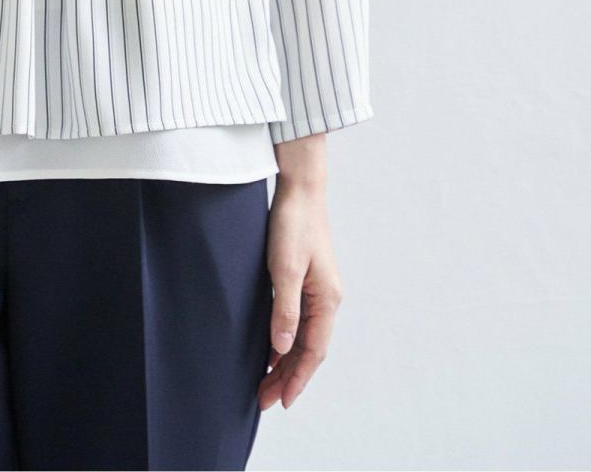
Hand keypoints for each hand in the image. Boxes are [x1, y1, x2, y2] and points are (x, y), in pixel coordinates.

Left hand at [258, 176, 343, 410]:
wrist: (300, 189)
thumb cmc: (293, 224)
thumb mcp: (284, 268)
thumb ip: (284, 309)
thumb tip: (283, 349)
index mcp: (327, 300)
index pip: (313, 351)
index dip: (296, 379)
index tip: (280, 401)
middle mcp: (327, 300)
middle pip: (309, 349)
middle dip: (288, 377)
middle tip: (264, 400)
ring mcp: (319, 291)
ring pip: (304, 338)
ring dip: (286, 362)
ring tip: (265, 384)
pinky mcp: (307, 281)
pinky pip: (299, 322)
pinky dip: (285, 341)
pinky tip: (271, 350)